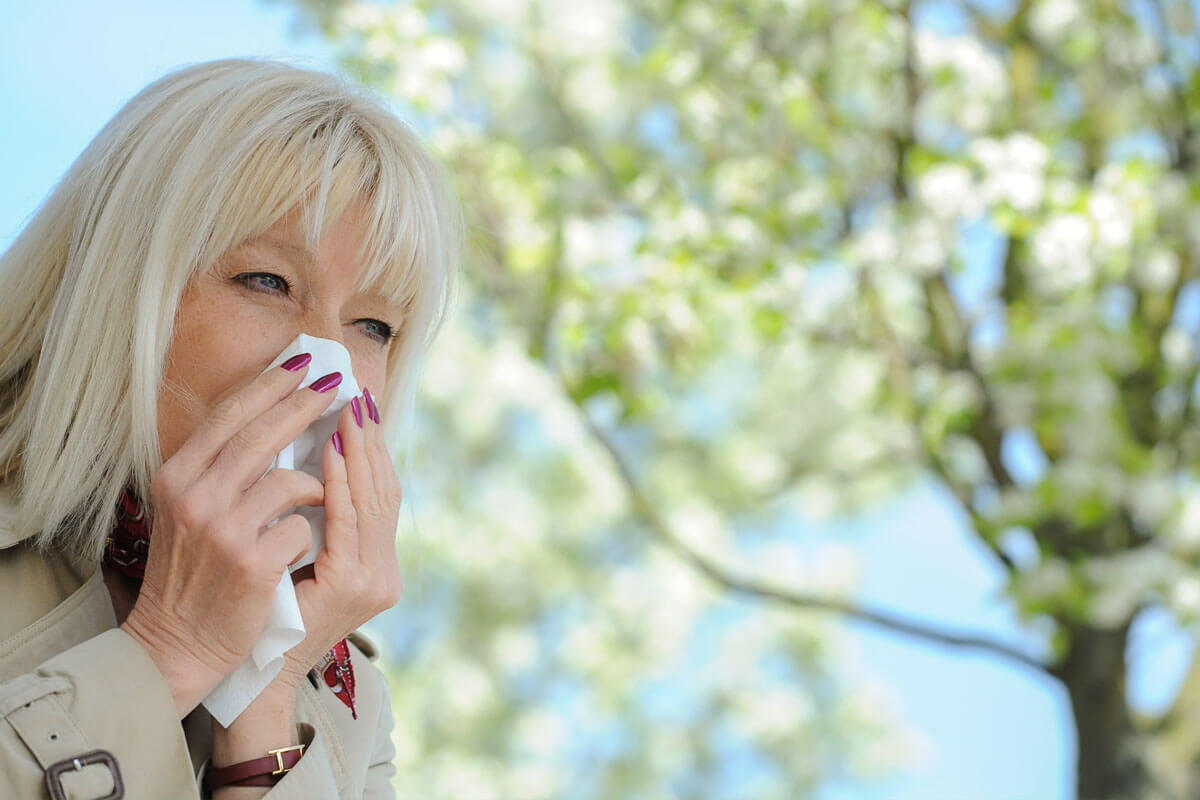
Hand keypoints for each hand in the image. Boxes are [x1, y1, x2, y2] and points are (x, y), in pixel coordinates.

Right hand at [121, 358, 337, 716]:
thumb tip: (276, 418)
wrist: (176, 643)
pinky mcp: (252, 562)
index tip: (303, 362)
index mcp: (176, 477)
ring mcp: (223, 530)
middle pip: (261, 434)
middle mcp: (195, 497)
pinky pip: (302, 526)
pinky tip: (305, 542)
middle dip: (304, 404)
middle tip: (337, 384)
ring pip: (290, 479)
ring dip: (316, 482)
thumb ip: (221, 470)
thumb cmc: (192, 573)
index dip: (269, 385)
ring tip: (325, 490)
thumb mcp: (189, 511)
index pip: (229, 416)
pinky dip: (311, 530)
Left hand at [278, 389, 403, 683]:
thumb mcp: (301, 558)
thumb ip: (315, 517)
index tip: (360, 403)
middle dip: (370, 438)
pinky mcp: (351, 586)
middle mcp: (384, 572)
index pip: (382, 491)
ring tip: (346, 410)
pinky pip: (349, 522)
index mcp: (376, 564)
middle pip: (385, 489)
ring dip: (358, 451)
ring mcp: (373, 580)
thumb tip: (311, 454)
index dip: (374, 446)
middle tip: (356, 394)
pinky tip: (332, 452)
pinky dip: (341, 483)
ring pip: (373, 500)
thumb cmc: (266, 611)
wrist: (253, 673)